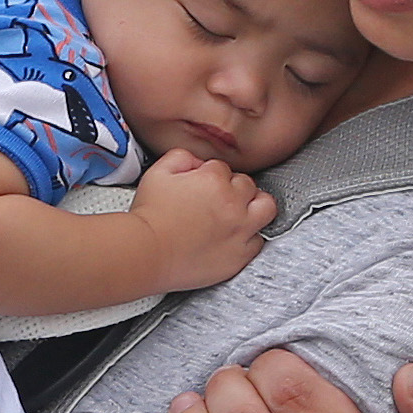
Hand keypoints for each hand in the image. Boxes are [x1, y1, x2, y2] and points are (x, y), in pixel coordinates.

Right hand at [126, 149, 277, 290]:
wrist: (146, 253)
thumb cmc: (149, 217)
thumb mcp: (157, 172)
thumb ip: (181, 157)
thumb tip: (196, 161)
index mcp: (214, 180)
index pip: (223, 168)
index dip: (210, 175)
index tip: (200, 186)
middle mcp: (233, 204)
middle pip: (248, 185)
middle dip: (234, 188)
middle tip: (219, 198)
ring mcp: (240, 231)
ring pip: (266, 208)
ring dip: (255, 206)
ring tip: (240, 212)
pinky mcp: (240, 255)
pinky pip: (259, 240)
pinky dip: (249, 237)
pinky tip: (234, 236)